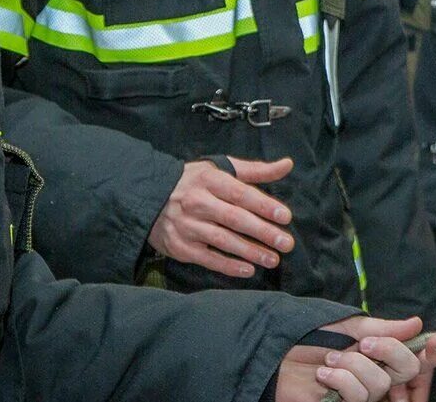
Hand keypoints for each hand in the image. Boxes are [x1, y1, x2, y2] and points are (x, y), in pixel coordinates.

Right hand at [146, 157, 294, 278]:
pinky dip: (228, 266)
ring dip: (250, 251)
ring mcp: (187, 226)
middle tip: (286, 243)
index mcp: (210, 180)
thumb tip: (287, 165)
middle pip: (235, 219)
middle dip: (263, 232)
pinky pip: (208, 258)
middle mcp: (197, 203)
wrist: (148, 198)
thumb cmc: (194, 182)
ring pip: (223, 240)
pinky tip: (249, 269)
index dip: (264, 205)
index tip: (286, 217)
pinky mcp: (180, 247)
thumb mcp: (220, 168)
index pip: (241, 194)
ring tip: (273, 259)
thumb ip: (255, 171)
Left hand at [276, 317, 435, 401]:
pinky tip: (323, 374)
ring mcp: (362, 394)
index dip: (431, 353)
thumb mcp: (347, 327)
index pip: (417, 357)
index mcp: (381, 353)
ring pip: (380, 383)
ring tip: (329, 359)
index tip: (433, 341)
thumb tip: (417, 324)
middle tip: (364, 343)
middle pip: (408, 371)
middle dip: (389, 351)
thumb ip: (382, 328)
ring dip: (352, 365)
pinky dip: (340, 379)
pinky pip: (358, 397)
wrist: (275, 354)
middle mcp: (377, 375)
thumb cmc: (308, 338)